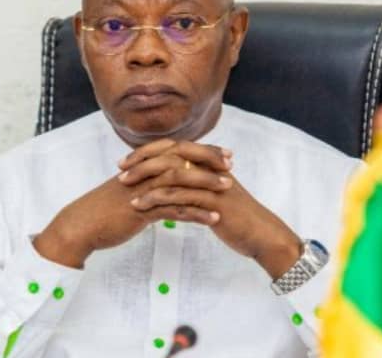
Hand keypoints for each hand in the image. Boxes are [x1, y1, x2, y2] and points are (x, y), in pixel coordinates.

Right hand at [33, 139, 231, 268]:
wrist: (83, 224)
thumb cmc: (106, 208)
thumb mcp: (129, 189)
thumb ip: (148, 181)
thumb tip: (167, 182)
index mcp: (143, 165)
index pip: (177, 150)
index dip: (202, 150)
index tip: (223, 153)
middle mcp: (145, 172)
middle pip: (182, 159)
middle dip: (209, 160)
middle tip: (231, 165)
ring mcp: (144, 190)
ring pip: (181, 182)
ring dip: (206, 184)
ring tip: (228, 188)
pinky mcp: (142, 210)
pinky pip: (174, 209)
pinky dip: (196, 213)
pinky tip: (213, 218)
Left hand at [120, 139, 302, 279]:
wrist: (261, 234)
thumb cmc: (236, 215)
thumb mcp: (215, 193)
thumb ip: (197, 182)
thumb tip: (174, 178)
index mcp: (208, 162)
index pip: (172, 148)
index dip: (148, 152)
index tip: (126, 161)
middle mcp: (209, 168)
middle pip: (170, 155)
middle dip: (142, 162)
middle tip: (121, 172)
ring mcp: (212, 183)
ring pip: (173, 175)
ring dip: (146, 182)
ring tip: (126, 191)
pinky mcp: (213, 201)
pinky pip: (181, 197)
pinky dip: (159, 200)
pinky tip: (142, 208)